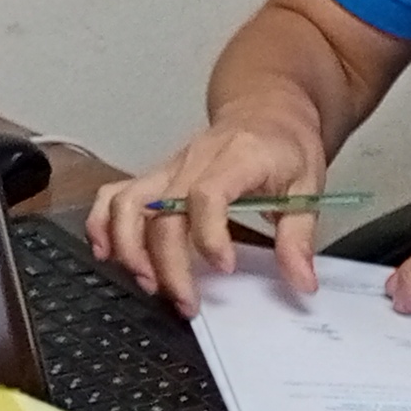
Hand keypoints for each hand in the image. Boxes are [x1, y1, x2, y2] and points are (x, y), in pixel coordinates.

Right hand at [86, 111, 333, 311]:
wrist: (266, 108)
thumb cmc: (284, 144)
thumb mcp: (307, 187)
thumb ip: (298, 238)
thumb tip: (302, 282)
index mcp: (238, 158)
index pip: (208, 194)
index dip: (210, 235)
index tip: (225, 267)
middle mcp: (195, 160)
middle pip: (163, 211)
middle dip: (169, 263)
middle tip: (187, 302)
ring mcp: (170, 167)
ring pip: (129, 202)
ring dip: (129, 247)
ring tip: (147, 282)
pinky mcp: (157, 176)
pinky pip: (115, 194)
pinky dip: (103, 224)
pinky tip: (107, 253)